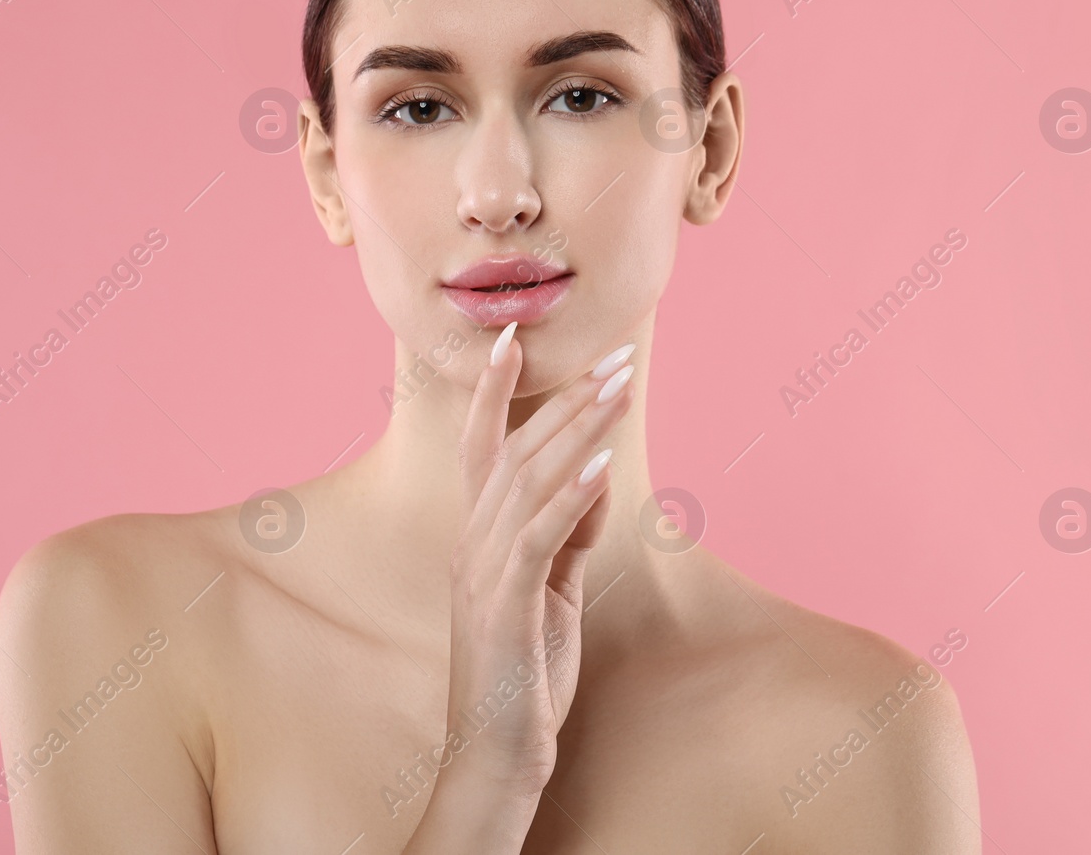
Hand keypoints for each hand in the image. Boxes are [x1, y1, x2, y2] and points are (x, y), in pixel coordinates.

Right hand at [443, 322, 636, 795]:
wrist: (497, 752)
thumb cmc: (524, 672)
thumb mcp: (551, 590)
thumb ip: (568, 533)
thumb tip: (594, 478)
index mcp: (477, 537)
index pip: (480, 446)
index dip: (492, 390)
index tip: (513, 338)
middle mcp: (472, 543)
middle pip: (516, 450)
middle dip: (566, 398)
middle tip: (614, 358)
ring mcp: (484, 573)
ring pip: (529, 480)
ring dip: (577, 429)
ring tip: (618, 389)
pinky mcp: (506, 606)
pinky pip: (541, 537)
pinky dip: (573, 495)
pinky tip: (604, 463)